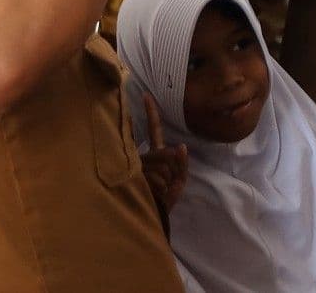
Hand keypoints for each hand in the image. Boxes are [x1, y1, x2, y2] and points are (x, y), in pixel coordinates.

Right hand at [140, 94, 188, 224]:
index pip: (154, 130)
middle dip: (173, 170)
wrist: (154, 219)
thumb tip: (180, 147)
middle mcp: (143, 157)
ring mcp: (137, 168)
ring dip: (166, 182)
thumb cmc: (165, 199)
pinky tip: (153, 195)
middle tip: (165, 186)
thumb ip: (182, 164)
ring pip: (163, 167)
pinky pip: (157, 177)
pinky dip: (162, 187)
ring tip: (157, 192)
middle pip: (165, 153)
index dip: (151, 113)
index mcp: (154, 154)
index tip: (147, 95)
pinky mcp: (133, 179)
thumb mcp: (179, 181)